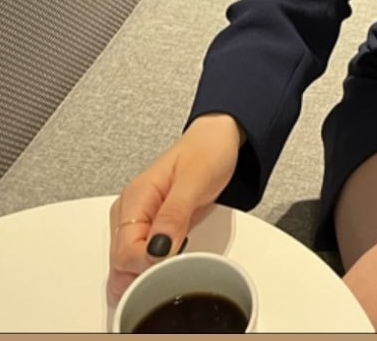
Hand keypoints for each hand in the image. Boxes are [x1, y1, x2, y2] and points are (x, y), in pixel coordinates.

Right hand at [107, 113, 244, 308]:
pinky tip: (171, 263)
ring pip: (129, 267)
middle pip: (122, 265)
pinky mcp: (150, 229)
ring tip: (178, 262)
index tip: (175, 261)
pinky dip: (154, 268)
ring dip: (149, 274)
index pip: (124, 252)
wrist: (218, 139)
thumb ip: (174, 215)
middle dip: (146, 274)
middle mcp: (130, 212)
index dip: (148, 265)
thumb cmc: (207, 151)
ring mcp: (138, 222)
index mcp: (135, 199)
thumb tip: (157, 250)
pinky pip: (143, 260)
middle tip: (179, 265)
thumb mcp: (195, 179)